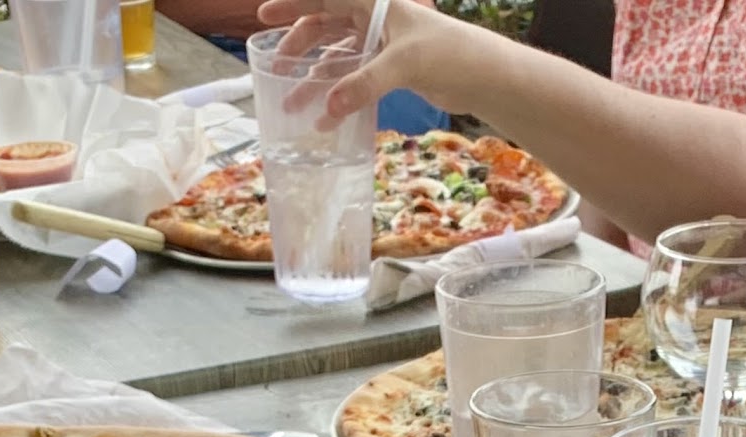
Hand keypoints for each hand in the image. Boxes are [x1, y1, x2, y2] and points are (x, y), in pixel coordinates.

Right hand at [252, 0, 490, 121]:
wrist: (482, 75)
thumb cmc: (447, 54)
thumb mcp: (401, 65)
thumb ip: (363, 85)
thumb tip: (328, 110)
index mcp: (374, 3)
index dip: (292, 6)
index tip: (264, 16)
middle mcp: (374, 20)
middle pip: (325, 27)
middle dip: (299, 46)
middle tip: (276, 66)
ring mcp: (381, 45)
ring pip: (338, 57)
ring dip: (316, 78)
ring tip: (293, 102)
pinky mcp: (390, 70)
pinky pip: (354, 78)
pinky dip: (340, 94)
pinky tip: (326, 116)